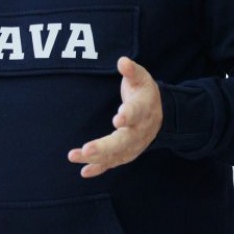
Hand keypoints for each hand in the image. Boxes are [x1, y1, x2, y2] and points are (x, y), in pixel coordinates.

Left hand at [68, 57, 161, 177]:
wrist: (159, 114)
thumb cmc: (144, 93)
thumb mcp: (142, 78)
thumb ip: (132, 71)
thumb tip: (123, 61)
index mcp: (144, 109)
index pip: (137, 113)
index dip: (128, 115)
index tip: (118, 118)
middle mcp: (140, 130)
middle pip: (123, 141)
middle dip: (105, 146)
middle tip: (87, 149)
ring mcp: (133, 145)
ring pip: (115, 155)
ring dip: (95, 158)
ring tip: (74, 155)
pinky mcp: (125, 153)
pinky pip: (112, 163)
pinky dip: (99, 168)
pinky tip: (84, 171)